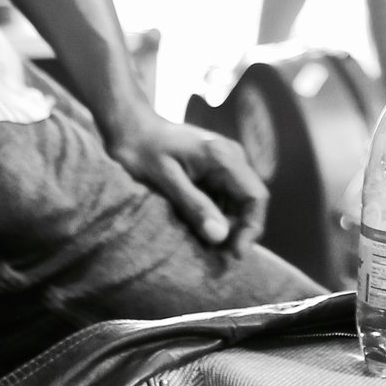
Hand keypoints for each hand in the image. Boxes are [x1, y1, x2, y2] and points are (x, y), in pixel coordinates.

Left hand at [109, 114, 269, 256]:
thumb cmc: (143, 150)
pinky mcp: (213, 169)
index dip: (251, 228)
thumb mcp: (166, 180)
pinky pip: (223, 198)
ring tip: (205, 248)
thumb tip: (221, 237)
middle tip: (217, 258)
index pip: (256, 196)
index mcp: (224, 157)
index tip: (234, 255)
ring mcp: (224, 163)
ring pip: (237, 202)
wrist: (129, 126)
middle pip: (249, 201)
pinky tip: (197, 230)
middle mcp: (232, 157)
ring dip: (226, 226)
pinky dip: (215, 217)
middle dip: (238, 231)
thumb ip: (194, 206)